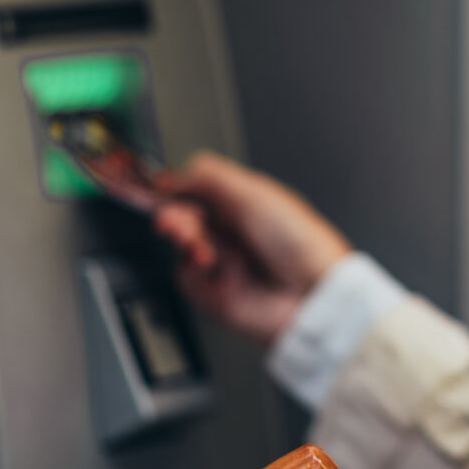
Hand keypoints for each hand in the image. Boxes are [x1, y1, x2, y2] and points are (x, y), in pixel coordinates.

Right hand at [149, 151, 352, 343]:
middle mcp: (232, 231)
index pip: (198, 191)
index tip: (158, 189)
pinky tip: (209, 267)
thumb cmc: (298, 241)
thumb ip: (210, 177)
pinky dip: (193, 271)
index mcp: (244, 203)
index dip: (176, 190)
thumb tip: (174, 176)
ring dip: (185, 241)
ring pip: (181, 245)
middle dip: (175, 215)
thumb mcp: (253, 194)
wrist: (310, 292)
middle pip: (184, 217)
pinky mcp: (215, 292)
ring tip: (200, 246)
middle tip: (173, 220)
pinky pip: (186, 277)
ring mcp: (223, 261)